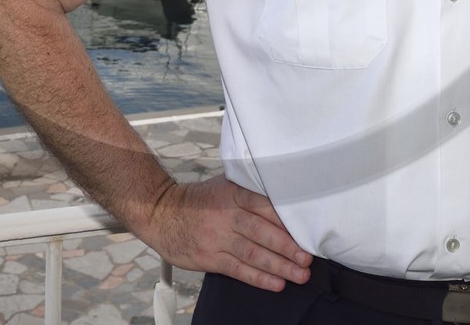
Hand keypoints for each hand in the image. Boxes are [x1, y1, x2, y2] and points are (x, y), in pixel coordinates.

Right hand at [138, 176, 312, 291]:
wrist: (161, 214)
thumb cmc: (199, 201)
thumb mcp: (223, 186)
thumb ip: (250, 192)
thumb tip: (285, 202)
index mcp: (233, 193)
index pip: (264, 206)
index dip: (286, 221)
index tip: (306, 232)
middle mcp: (226, 215)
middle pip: (261, 232)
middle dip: (288, 247)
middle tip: (307, 258)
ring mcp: (217, 238)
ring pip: (253, 253)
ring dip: (279, 266)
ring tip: (300, 274)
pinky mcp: (210, 258)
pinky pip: (238, 270)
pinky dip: (259, 278)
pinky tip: (276, 283)